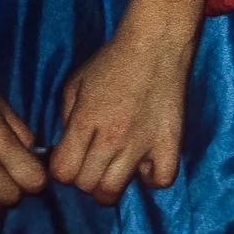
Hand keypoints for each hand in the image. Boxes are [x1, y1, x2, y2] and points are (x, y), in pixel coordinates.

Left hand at [53, 0, 205, 203]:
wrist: (157, 43)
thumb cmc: (112, 62)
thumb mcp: (75, 85)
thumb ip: (66, 121)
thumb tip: (66, 150)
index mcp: (86, 121)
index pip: (63, 172)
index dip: (63, 169)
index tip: (70, 157)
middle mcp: (113, 137)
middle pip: (87, 185)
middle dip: (84, 176)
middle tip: (93, 160)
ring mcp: (144, 143)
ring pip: (115, 190)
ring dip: (109, 184)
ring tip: (114, 167)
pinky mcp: (171, 142)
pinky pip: (160, 180)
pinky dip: (151, 177)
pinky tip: (145, 164)